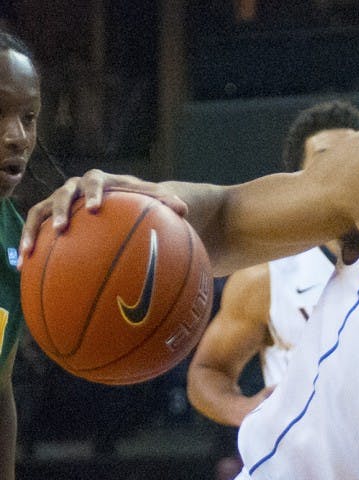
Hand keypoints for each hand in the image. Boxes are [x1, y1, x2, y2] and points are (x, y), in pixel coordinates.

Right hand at [19, 170, 187, 263]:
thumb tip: (184, 210)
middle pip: (63, 193)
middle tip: (63, 228)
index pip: (95, 181)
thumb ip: (167, 204)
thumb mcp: (156, 204)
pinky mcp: (52, 221)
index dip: (93, 192)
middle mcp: (77, 190)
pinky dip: (30, 247)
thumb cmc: (142, 205)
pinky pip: (38, 233)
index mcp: (102, 182)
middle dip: (61, 210)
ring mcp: (62, 204)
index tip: (95, 208)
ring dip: (34, 230)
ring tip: (29, 251)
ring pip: (41, 211)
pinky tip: (24, 269)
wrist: (123, 206)